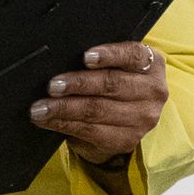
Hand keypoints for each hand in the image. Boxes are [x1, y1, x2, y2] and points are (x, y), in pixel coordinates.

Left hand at [29, 42, 167, 165]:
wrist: (123, 119)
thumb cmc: (112, 81)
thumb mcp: (114, 65)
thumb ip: (97, 58)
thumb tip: (60, 56)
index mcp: (152, 65)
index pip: (133, 55)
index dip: (109, 55)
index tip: (85, 56)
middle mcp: (153, 92)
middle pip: (111, 84)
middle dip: (78, 84)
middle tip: (52, 85)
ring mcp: (142, 118)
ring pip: (97, 110)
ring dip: (63, 108)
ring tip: (40, 107)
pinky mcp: (126, 139)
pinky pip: (90, 130)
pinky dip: (63, 123)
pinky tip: (46, 119)